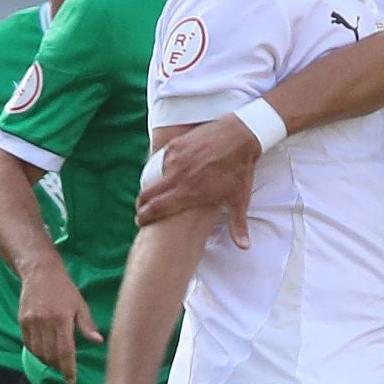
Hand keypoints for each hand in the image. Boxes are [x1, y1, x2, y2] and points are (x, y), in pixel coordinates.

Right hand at [18, 264, 101, 383]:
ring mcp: (31, 321)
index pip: (65, 351)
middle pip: (50, 354)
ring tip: (56, 364)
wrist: (40, 273)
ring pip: (38, 351)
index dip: (68, 368)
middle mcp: (44, 322)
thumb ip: (87, 325)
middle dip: (58, 367)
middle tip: (66, 372)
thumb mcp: (80, 305)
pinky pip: (28, 344)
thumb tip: (98, 342)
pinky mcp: (22, 320)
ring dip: (47, 362)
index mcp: (62, 319)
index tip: (71, 380)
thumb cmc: (65, 289)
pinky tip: (44, 354)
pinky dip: (36, 352)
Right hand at [136, 115, 261, 246]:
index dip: (145, 217)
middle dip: (142, 204)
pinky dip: (163, 169)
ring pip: (155, 176)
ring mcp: (174, 158)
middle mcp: (177, 176)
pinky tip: (169, 173)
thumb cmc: (239, 170)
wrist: (240, 136)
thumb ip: (238, 226)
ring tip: (158, 193)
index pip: (157, 208)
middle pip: (148, 194)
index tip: (140, 222)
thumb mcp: (239, 200)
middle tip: (142, 210)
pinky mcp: (175, 145)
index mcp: (188, 192)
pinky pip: (162, 160)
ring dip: (154, 185)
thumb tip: (244, 247)